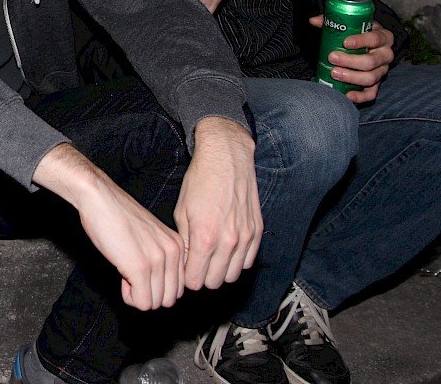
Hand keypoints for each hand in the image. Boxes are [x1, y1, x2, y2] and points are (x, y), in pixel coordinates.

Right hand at [76, 172, 185, 310]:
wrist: (98, 197)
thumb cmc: (116, 214)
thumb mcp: (149, 236)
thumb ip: (159, 257)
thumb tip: (156, 286)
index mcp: (177, 245)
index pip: (178, 287)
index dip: (155, 285)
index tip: (139, 270)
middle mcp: (173, 253)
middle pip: (168, 298)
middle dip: (148, 293)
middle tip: (131, 274)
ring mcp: (158, 261)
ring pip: (154, 303)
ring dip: (137, 295)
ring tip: (125, 272)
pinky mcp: (140, 268)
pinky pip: (141, 302)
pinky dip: (129, 297)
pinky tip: (121, 277)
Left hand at [174, 117, 261, 290]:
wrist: (226, 158)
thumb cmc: (200, 181)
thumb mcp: (182, 211)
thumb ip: (185, 242)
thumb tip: (186, 264)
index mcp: (204, 238)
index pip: (196, 281)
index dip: (188, 278)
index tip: (185, 269)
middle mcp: (228, 241)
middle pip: (215, 282)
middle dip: (203, 277)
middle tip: (197, 264)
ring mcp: (245, 237)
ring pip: (234, 275)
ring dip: (221, 271)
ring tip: (212, 257)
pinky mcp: (257, 231)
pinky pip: (249, 261)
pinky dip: (237, 261)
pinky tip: (227, 249)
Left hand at [308, 15, 393, 102]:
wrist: (370, 46)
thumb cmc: (360, 34)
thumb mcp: (353, 24)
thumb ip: (335, 20)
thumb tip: (313, 21)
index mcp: (383, 37)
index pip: (375, 38)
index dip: (361, 41)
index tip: (345, 42)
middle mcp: (386, 55)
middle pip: (372, 61)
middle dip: (350, 61)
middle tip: (332, 57)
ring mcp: (382, 71)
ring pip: (371, 78)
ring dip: (351, 77)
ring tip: (334, 73)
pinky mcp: (377, 84)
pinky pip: (372, 93)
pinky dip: (360, 96)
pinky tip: (347, 95)